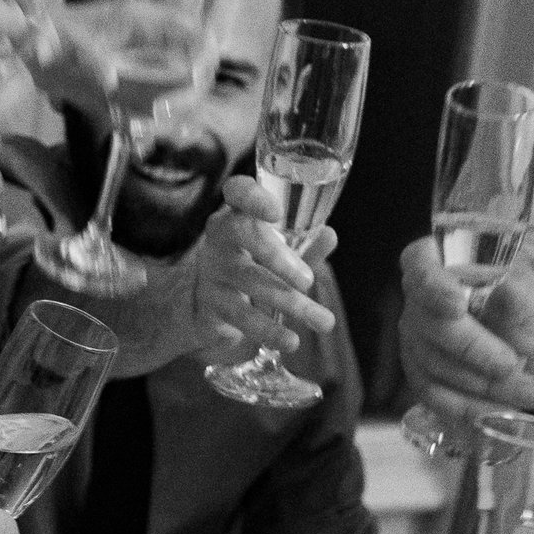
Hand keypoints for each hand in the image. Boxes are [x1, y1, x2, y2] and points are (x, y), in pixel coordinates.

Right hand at [189, 176, 336, 360]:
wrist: (203, 305)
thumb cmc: (247, 266)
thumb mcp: (277, 253)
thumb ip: (304, 246)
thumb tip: (330, 235)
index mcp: (237, 214)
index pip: (237, 191)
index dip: (252, 197)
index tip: (275, 211)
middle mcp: (219, 237)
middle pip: (240, 231)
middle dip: (277, 254)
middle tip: (309, 281)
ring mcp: (211, 270)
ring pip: (249, 281)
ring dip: (290, 302)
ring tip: (323, 321)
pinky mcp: (209, 304)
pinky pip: (240, 316)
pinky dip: (270, 330)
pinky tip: (291, 341)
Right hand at [395, 234, 533, 419]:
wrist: (518, 331)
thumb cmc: (518, 300)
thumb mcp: (529, 290)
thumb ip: (518, 288)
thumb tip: (506, 286)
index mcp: (436, 262)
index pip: (421, 268)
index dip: (434, 287)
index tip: (457, 305)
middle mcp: (416, 300)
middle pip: (431, 326)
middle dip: (474, 351)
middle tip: (512, 364)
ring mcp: (414, 339)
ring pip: (436, 366)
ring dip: (484, 385)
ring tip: (531, 392)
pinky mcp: (420, 374)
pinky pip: (436, 396)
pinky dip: (469, 408)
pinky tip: (500, 412)